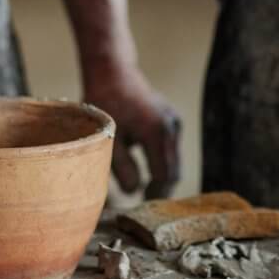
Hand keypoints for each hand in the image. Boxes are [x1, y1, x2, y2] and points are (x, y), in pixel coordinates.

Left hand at [83, 60, 182, 198]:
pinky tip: (146, 167)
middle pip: (173, 170)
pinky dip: (162, 160)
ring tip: (145, 188)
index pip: (164, 176)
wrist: (112, 71)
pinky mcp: (172, 118)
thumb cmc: (104, 103)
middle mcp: (171, 127)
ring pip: (174, 160)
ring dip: (162, 175)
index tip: (142, 206)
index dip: (154, 194)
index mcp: (156, 132)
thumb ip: (121, 168)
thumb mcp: (108, 139)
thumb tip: (134, 192)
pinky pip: (170, 148)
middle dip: (161, 189)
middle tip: (144, 203)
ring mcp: (174, 121)